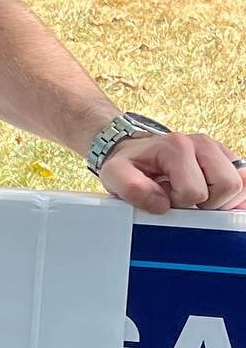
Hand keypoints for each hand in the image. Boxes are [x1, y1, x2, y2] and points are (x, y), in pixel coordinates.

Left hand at [98, 132, 245, 213]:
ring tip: (195, 196)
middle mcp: (202, 143)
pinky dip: (231, 195)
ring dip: (219, 200)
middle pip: (227, 185)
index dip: (179, 203)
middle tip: (183, 199)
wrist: (134, 150)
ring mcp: (217, 149)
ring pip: (240, 184)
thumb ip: (131, 189)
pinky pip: (244, 181)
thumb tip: (162, 204)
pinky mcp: (226, 158)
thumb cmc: (129, 164)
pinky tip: (212, 197)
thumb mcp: (115, 175)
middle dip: (205, 203)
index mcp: (177, 147)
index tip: (164, 197)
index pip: (195, 191)